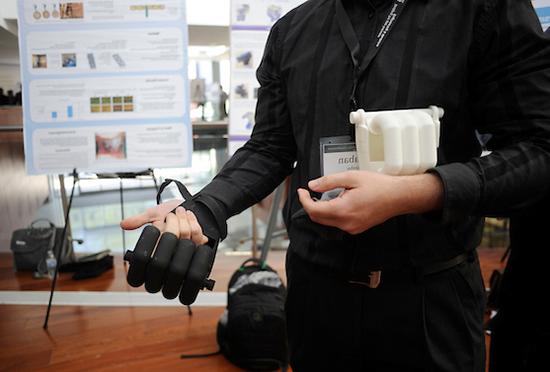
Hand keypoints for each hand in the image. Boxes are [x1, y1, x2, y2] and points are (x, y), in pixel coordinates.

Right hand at [120, 200, 207, 244]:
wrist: (190, 207)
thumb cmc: (170, 212)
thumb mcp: (153, 214)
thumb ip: (139, 220)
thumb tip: (122, 224)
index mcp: (159, 246)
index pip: (157, 245)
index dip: (160, 229)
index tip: (162, 219)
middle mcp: (172, 250)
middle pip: (173, 237)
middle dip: (173, 220)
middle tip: (172, 213)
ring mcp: (185, 249)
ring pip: (186, 234)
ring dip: (183, 218)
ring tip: (181, 212)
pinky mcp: (199, 245)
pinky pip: (197, 233)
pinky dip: (193, 220)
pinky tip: (189, 215)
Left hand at [297, 170, 442, 234]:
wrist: (398, 197)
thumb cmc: (380, 186)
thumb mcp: (351, 177)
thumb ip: (329, 181)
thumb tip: (313, 185)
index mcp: (343, 210)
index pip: (314, 210)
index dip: (304, 200)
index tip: (301, 191)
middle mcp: (346, 223)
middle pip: (318, 218)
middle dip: (310, 205)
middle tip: (309, 193)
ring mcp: (351, 228)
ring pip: (327, 222)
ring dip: (320, 210)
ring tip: (324, 195)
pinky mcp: (356, 228)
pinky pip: (337, 223)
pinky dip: (331, 214)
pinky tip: (336, 202)